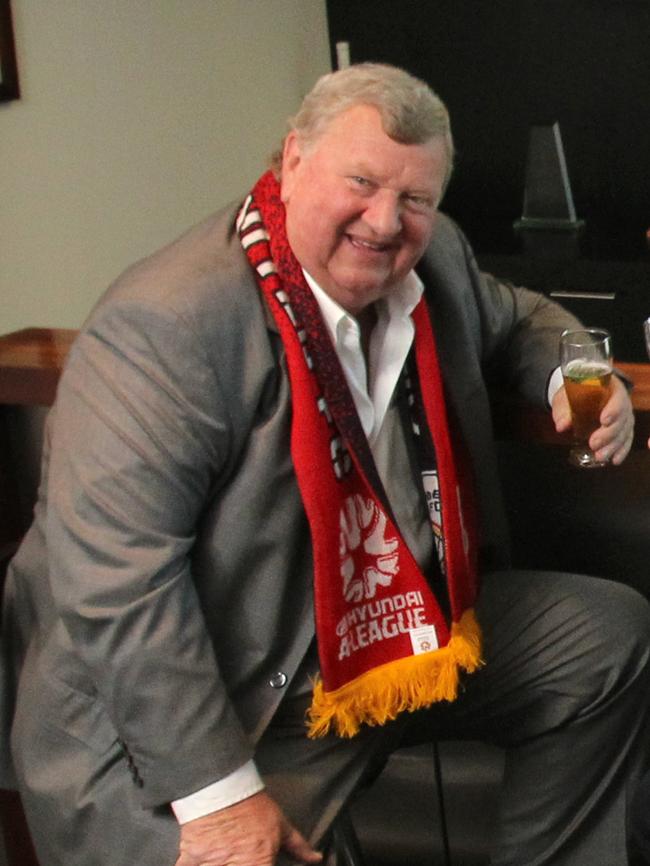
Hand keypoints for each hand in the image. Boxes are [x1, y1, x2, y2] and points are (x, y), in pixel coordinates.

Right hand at [175, 790, 322, 865]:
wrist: (221, 785)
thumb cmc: (252, 805)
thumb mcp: (279, 824)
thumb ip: (298, 847)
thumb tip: (316, 859)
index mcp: (258, 863)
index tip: (261, 863)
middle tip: (238, 859)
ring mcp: (210, 864)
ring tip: (223, 860)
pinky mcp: (190, 857)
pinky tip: (198, 863)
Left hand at [552, 375, 634, 464]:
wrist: (582, 393)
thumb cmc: (575, 392)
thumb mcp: (566, 396)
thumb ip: (564, 409)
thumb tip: (561, 425)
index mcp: (611, 387)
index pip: (617, 398)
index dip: (613, 410)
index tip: (604, 421)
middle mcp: (622, 402)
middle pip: (622, 419)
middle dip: (608, 434)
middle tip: (594, 444)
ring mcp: (624, 416)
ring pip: (624, 432)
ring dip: (613, 446)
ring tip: (600, 457)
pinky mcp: (623, 428)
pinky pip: (626, 440)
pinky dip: (621, 451)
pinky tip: (614, 460)